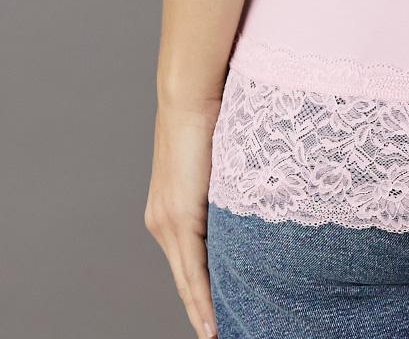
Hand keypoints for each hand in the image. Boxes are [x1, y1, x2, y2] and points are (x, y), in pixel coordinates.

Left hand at [144, 95, 221, 338]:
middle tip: (217, 336)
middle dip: (199, 311)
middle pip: (183, 280)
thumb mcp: (218, 163)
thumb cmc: (209, 117)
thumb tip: (248, 198)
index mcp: (168, 210)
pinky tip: (210, 321)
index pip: (184, 264)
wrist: (189, 94)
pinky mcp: (178, 215)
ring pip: (186, 280)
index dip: (196, 294)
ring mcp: (166, 220)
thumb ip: (224, 188)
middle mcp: (161, 221)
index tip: (211, 320)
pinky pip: (192, 268)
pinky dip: (201, 298)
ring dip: (202, 311)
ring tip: (217, 336)